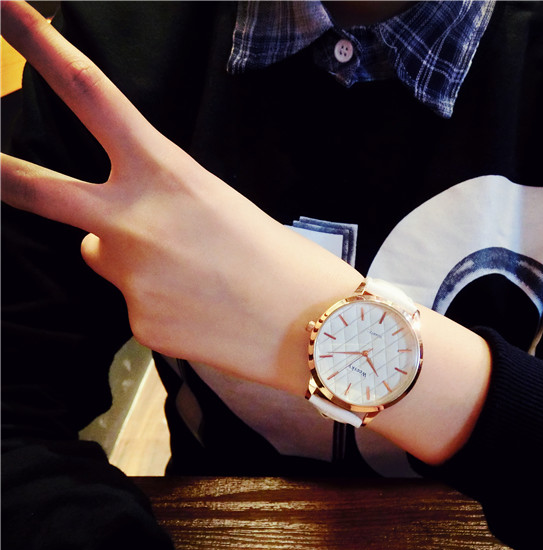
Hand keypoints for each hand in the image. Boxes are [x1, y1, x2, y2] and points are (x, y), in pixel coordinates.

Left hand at [0, 1, 490, 464]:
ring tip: (194, 279)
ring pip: (104, 257)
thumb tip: (96, 240)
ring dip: (131, 260)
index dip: (43, 49)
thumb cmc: (284, 260)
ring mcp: (130, 277)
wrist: (317, 330)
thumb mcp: (223, 210)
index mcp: (167, 174)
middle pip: (39, 188)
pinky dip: (163, 306)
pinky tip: (203, 313)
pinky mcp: (138, 324)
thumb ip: (154, 211)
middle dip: (4, 174)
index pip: (93, 96)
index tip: (6, 9)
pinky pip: (137, 305)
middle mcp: (132, 221)